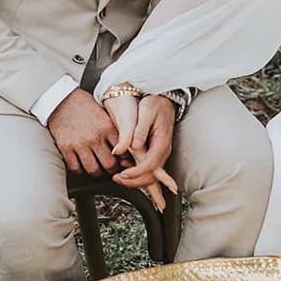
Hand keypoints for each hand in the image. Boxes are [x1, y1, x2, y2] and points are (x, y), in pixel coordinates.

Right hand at [47, 89, 118, 175]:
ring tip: (97, 167)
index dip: (124, 159)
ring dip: (97, 172)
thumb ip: (115, 130)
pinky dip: (80, 170)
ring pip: (93, 170)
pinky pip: (76, 168)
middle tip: (110, 168)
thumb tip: (125, 149)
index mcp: (107, 127)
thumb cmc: (85, 106)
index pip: (123, 151)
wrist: (62, 99)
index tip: (123, 161)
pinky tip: (82, 164)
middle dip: (112, 169)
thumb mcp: (105, 114)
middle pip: (110, 164)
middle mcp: (95, 137)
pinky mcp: (65, 147)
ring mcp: (79, 143)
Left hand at [109, 92, 177, 210]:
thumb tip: (131, 147)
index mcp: (161, 143)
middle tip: (117, 179)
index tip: (123, 174)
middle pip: (151, 175)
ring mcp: (158, 153)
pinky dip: (136, 172)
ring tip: (118, 177)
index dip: (136, 173)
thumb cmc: (155, 104)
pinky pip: (147, 168)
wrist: (163, 100)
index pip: (151, 165)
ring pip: (149, 174)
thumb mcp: (146, 112)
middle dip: (134, 181)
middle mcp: (162, 151)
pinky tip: (124, 168)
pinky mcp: (153, 152)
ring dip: (134, 179)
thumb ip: (139, 131)